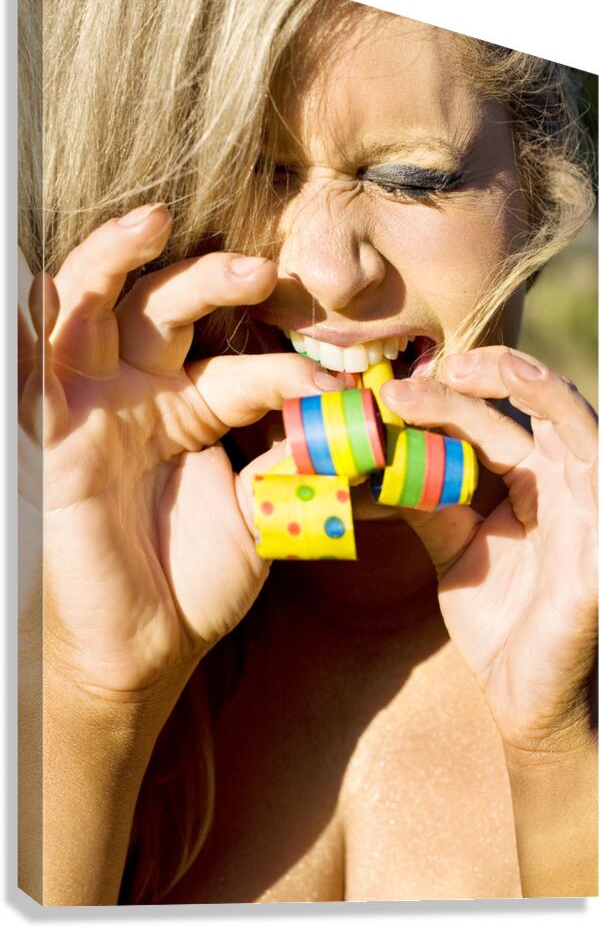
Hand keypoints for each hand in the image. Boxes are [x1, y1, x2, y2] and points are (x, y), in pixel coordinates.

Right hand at [19, 204, 341, 704]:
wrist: (141, 647)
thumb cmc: (197, 580)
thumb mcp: (265, 514)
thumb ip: (300, 463)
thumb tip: (357, 423)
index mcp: (193, 409)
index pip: (240, 368)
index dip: (284, 369)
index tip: (334, 383)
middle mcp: (142, 396)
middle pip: (167, 311)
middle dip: (209, 281)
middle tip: (260, 272)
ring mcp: (94, 407)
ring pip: (97, 310)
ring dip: (118, 261)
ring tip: (154, 222)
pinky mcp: (52, 430)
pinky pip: (40, 363)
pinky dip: (47, 316)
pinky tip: (54, 283)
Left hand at [380, 347, 597, 753]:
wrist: (524, 696)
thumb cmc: (498, 621)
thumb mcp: (454, 550)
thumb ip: (429, 503)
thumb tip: (382, 459)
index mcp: (532, 484)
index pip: (493, 425)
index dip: (448, 401)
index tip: (391, 394)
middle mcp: (566, 485)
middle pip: (537, 408)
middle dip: (489, 377)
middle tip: (430, 372)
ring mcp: (590, 509)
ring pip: (576, 425)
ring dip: (529, 389)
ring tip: (474, 370)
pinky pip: (597, 482)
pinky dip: (576, 444)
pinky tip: (538, 411)